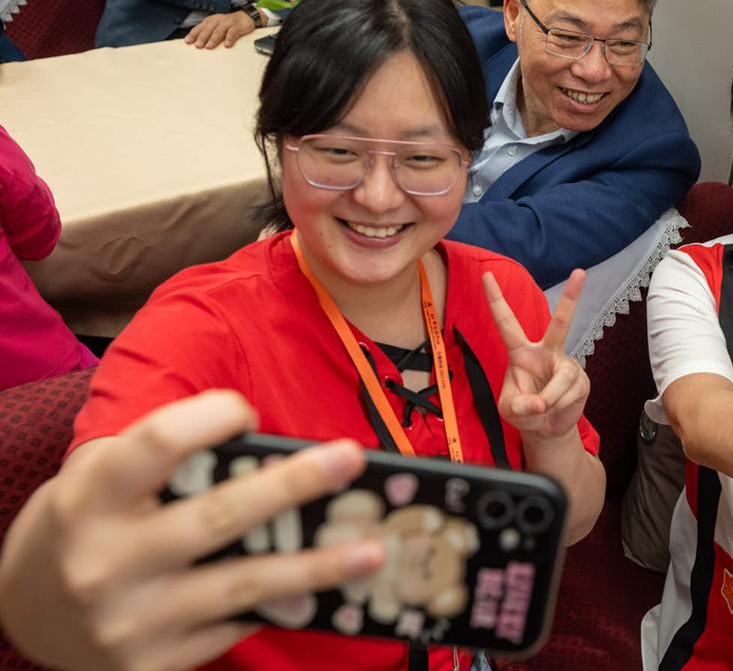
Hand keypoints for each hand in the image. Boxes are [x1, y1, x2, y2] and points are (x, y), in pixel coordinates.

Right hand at [0, 390, 384, 670]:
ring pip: (243, 583)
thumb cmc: (89, 525)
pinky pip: (234, 628)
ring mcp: (132, 620)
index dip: (206, 420)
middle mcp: (108, 561)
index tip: (248, 411)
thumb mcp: (104, 482)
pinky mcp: (154, 664)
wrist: (26, 614)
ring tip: (374, 549)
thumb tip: (270, 454)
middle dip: (293, 485)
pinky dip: (279, 603)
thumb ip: (170, 464)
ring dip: (317, 566)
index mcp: (93, 498)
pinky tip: (323, 589)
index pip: (156, 446)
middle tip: (351, 460)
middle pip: (218, 516)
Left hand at [184, 11, 254, 49]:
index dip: (194, 34)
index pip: (200, 27)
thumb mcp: (217, 25)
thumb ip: (208, 32)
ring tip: (209, 46)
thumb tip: (197, 42)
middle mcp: (218, 20)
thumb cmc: (229, 23)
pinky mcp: (237, 26)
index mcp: (211, 20)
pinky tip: (227, 45)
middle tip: (198, 46)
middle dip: (202, 37)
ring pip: (219, 31)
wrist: (245, 16)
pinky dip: (229, 39)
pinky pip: (232, 33)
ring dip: (213, 39)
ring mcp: (227, 23)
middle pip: (208, 29)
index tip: (188, 41)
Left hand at [485, 268, 588, 440]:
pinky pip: (570, 392)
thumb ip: (518, 406)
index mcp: (521, 352)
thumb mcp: (509, 410)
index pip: (506, 322)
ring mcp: (566, 364)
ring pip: (561, 378)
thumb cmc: (524, 410)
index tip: (486, 275)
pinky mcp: (581, 380)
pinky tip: (557, 408)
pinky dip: (559, 406)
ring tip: (543, 409)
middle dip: (572, 297)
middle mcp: (546, 352)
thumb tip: (541, 402)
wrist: (547, 428)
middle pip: (560, 322)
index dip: (496, 299)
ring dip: (549, 399)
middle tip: (580, 272)